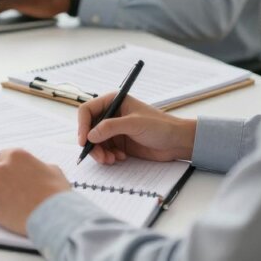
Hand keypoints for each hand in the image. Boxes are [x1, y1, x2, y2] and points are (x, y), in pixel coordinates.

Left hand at [0, 149, 71, 235]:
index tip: (11, 174)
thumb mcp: (52, 170)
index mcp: (15, 156)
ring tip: (4, 201)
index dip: (7, 166)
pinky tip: (1, 211)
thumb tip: (33, 168)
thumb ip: (37, 165)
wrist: (55, 217)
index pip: (1, 156)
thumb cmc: (56, 194)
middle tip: (6, 188)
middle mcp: (1, 169)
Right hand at [77, 93, 196, 164]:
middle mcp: (111, 115)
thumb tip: (90, 135)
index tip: (84, 141)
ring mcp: (114, 129)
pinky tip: (120, 158)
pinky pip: (104, 150)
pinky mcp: (119, 142)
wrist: (177, 142)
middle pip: (89, 128)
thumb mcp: (134, 124)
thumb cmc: (161, 126)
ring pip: (95, 142)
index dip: (82, 125)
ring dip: (100, 152)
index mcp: (113, 102)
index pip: (87, 110)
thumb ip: (111, 127)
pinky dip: (108, 156)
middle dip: (92, 144)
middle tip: (99, 156)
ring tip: (111, 159)